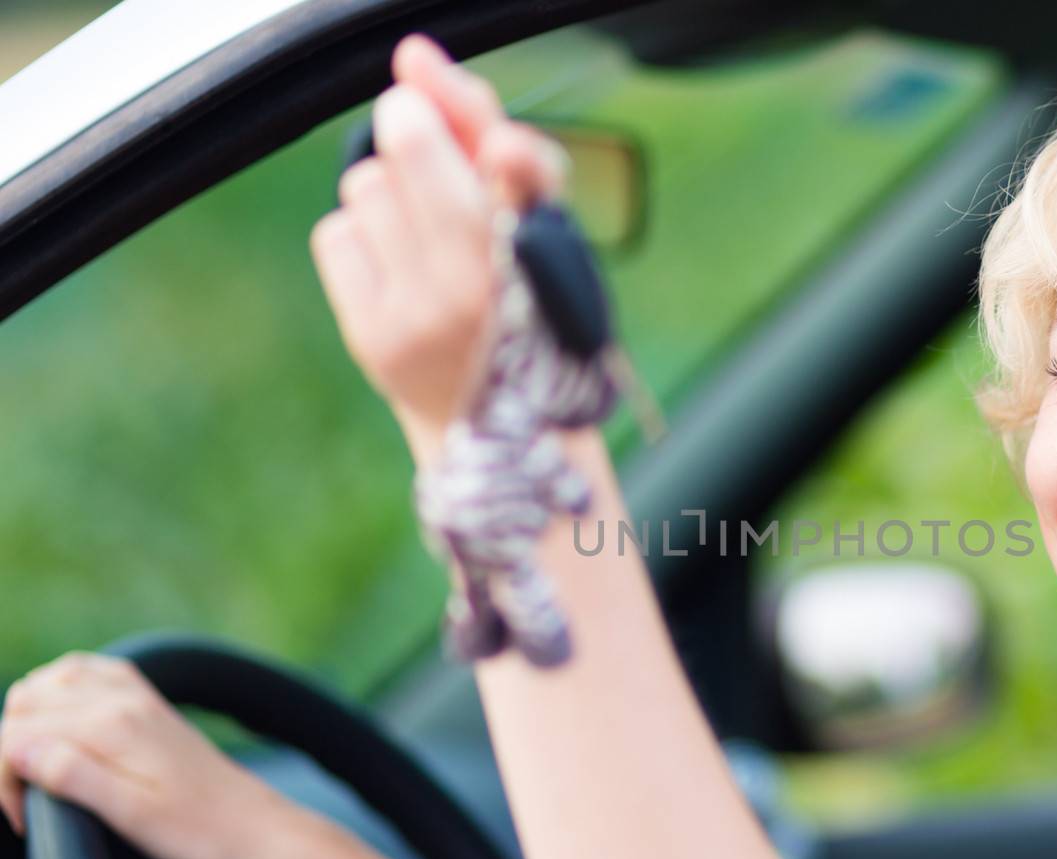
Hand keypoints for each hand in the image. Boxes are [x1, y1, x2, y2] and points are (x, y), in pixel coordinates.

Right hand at [0, 651, 307, 858]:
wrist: (259, 829)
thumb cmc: (201, 834)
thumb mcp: (132, 817)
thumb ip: (72, 776)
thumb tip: (17, 747)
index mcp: (113, 725)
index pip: (13, 733)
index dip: (1, 781)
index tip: (23, 821)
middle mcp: (123, 698)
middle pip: (25, 703)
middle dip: (7, 750)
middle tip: (29, 801)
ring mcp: (138, 695)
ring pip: (49, 681)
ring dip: (26, 720)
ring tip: (37, 770)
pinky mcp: (149, 703)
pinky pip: (87, 673)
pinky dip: (59, 694)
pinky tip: (63, 730)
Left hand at [310, 34, 569, 459]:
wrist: (499, 427)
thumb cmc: (524, 305)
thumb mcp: (536, 220)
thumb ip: (488, 133)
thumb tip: (414, 57)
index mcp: (543, 253)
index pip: (512, 163)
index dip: (471, 119)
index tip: (446, 100)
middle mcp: (483, 287)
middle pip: (411, 146)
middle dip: (411, 128)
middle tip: (420, 140)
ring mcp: (421, 315)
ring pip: (367, 186)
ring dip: (389, 197)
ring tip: (424, 241)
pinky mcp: (372, 336)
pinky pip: (337, 233)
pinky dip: (360, 238)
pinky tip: (395, 270)